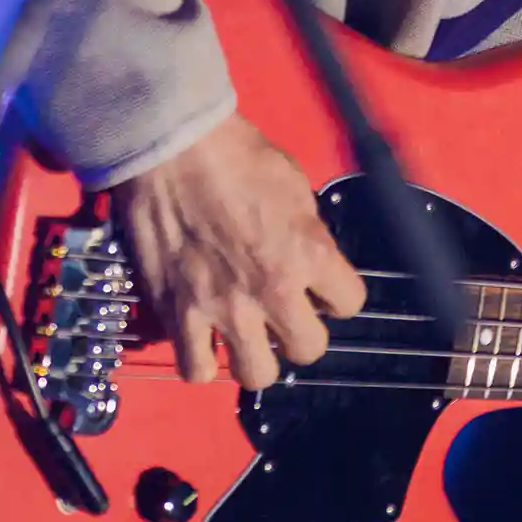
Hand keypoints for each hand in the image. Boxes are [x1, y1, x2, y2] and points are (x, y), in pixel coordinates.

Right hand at [112, 111, 366, 388]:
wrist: (170, 147)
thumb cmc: (234, 152)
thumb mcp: (295, 185)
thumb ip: (307, 230)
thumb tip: (308, 252)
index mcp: (309, 252)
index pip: (350, 303)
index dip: (335, 295)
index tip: (321, 288)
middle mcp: (273, 289)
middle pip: (308, 349)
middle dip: (300, 332)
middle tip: (282, 315)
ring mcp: (224, 307)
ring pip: (256, 374)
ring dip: (254, 357)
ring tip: (243, 337)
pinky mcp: (177, 313)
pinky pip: (195, 369)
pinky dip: (200, 361)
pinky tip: (201, 343)